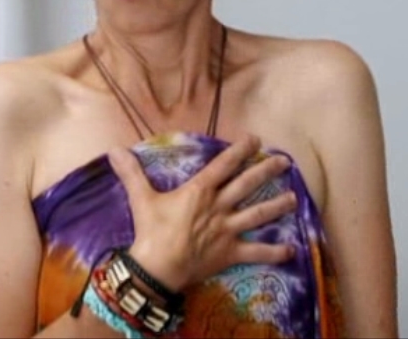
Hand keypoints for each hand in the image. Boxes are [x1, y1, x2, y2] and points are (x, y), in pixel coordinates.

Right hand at [108, 134, 296, 292]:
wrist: (158, 267)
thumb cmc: (151, 231)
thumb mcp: (141, 198)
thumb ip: (132, 173)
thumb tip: (114, 149)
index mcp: (200, 191)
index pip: (224, 165)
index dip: (241, 150)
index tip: (256, 139)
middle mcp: (219, 207)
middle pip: (248, 185)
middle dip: (267, 171)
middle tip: (285, 162)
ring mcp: (227, 230)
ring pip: (258, 214)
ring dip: (277, 206)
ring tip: (294, 198)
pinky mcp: (231, 253)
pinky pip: (257, 252)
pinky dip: (275, 252)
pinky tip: (291, 250)